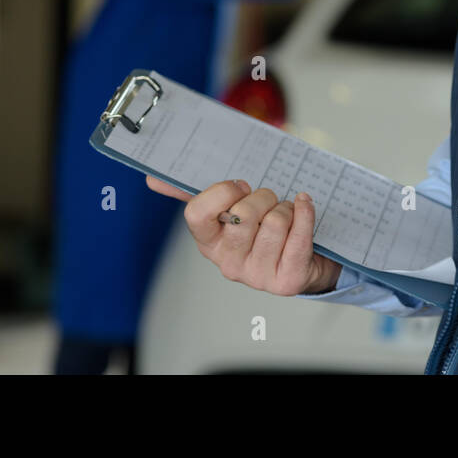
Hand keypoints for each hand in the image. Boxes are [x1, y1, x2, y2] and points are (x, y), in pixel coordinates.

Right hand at [146, 176, 342, 295]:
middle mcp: (228, 263)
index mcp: (208, 243)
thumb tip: (152, 178)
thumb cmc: (262, 230)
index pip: (197, 214)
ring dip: (286, 208)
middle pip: (244, 214)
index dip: (222, 192)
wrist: (302, 261)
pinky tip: (304, 206)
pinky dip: (305, 212)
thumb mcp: (228, 211)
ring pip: (275, 221)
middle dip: (264, 197)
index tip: (240, 186)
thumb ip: (192, 193)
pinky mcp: (286, 280)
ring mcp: (256, 276)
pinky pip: (299, 234)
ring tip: (285, 215)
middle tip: (269, 203)